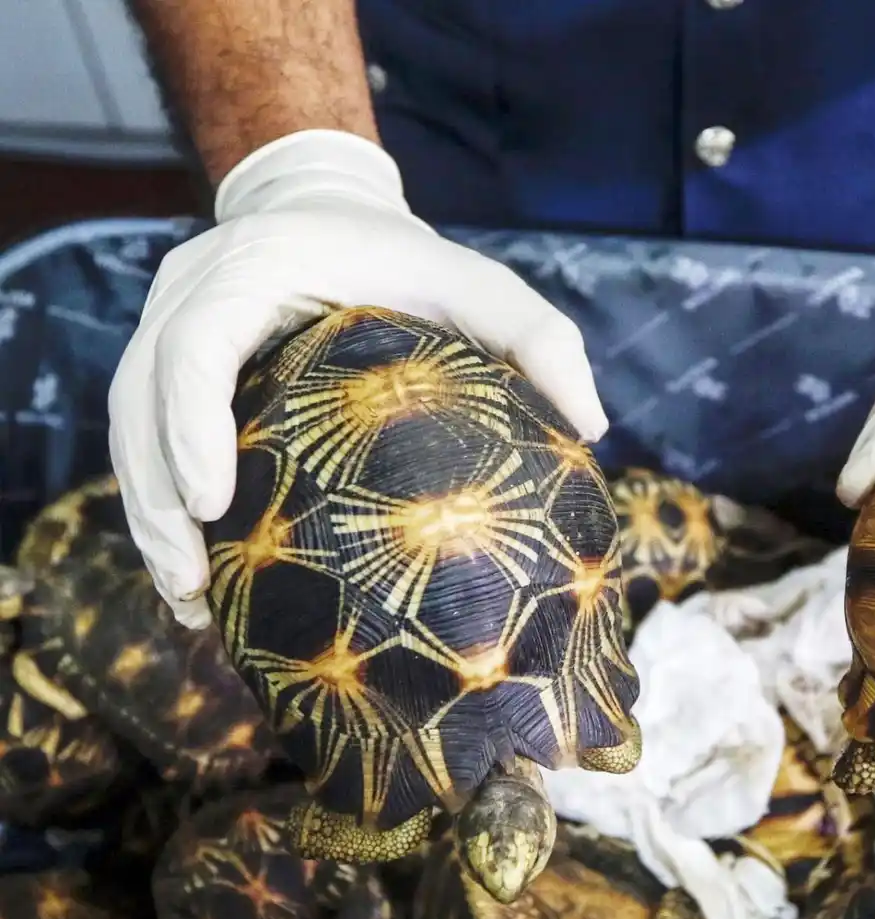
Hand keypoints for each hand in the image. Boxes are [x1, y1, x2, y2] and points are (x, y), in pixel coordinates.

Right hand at [108, 129, 606, 629]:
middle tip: (191, 583)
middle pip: (138, 397)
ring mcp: (164, 323)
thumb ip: (542, 340)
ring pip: (127, 424)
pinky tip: (191, 573)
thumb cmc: (410, 258)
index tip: (214, 502)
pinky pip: (142, 435)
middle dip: (156, 496)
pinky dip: (158, 501)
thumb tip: (592, 427)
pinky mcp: (163, 359)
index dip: (189, 422)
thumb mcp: (484, 284)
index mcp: (254, 266)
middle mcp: (190, 289)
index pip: (195, 342)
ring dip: (147, 516)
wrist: (327, 207)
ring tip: (185, 600)